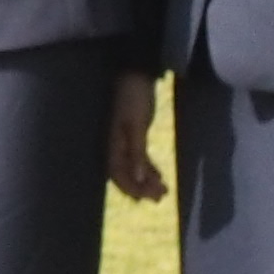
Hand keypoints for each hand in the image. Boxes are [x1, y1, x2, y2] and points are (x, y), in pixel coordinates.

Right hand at [105, 70, 168, 203]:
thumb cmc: (134, 98)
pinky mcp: (132, 134)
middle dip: (141, 188)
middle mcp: (113, 145)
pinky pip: (138, 157)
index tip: (147, 199)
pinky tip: (159, 176)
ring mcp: (122, 140)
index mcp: (110, 144)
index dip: (131, 189)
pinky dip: (148, 168)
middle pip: (125, 174)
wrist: (135, 73)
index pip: (117, 174)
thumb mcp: (137, 126)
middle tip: (159, 198)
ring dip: (146, 180)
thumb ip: (136, 154)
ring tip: (163, 191)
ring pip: (133, 167)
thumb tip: (138, 179)